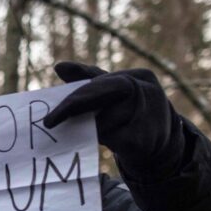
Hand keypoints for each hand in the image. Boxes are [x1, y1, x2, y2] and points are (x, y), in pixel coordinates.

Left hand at [43, 62, 181, 170]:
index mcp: (139, 77)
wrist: (161, 145)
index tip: (49, 113)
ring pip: (105, 120)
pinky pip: (111, 140)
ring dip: (89, 127)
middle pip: (105, 93)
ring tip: (85, 132)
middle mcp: (147, 92)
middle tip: (50, 122)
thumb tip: (60, 66)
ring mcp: (148, 115)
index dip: (74, 95)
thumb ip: (88, 80)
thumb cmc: (130, 114)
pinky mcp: (142, 139)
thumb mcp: (113, 95)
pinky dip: (100, 141)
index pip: (100, 81)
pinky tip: (100, 142)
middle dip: (74, 105)